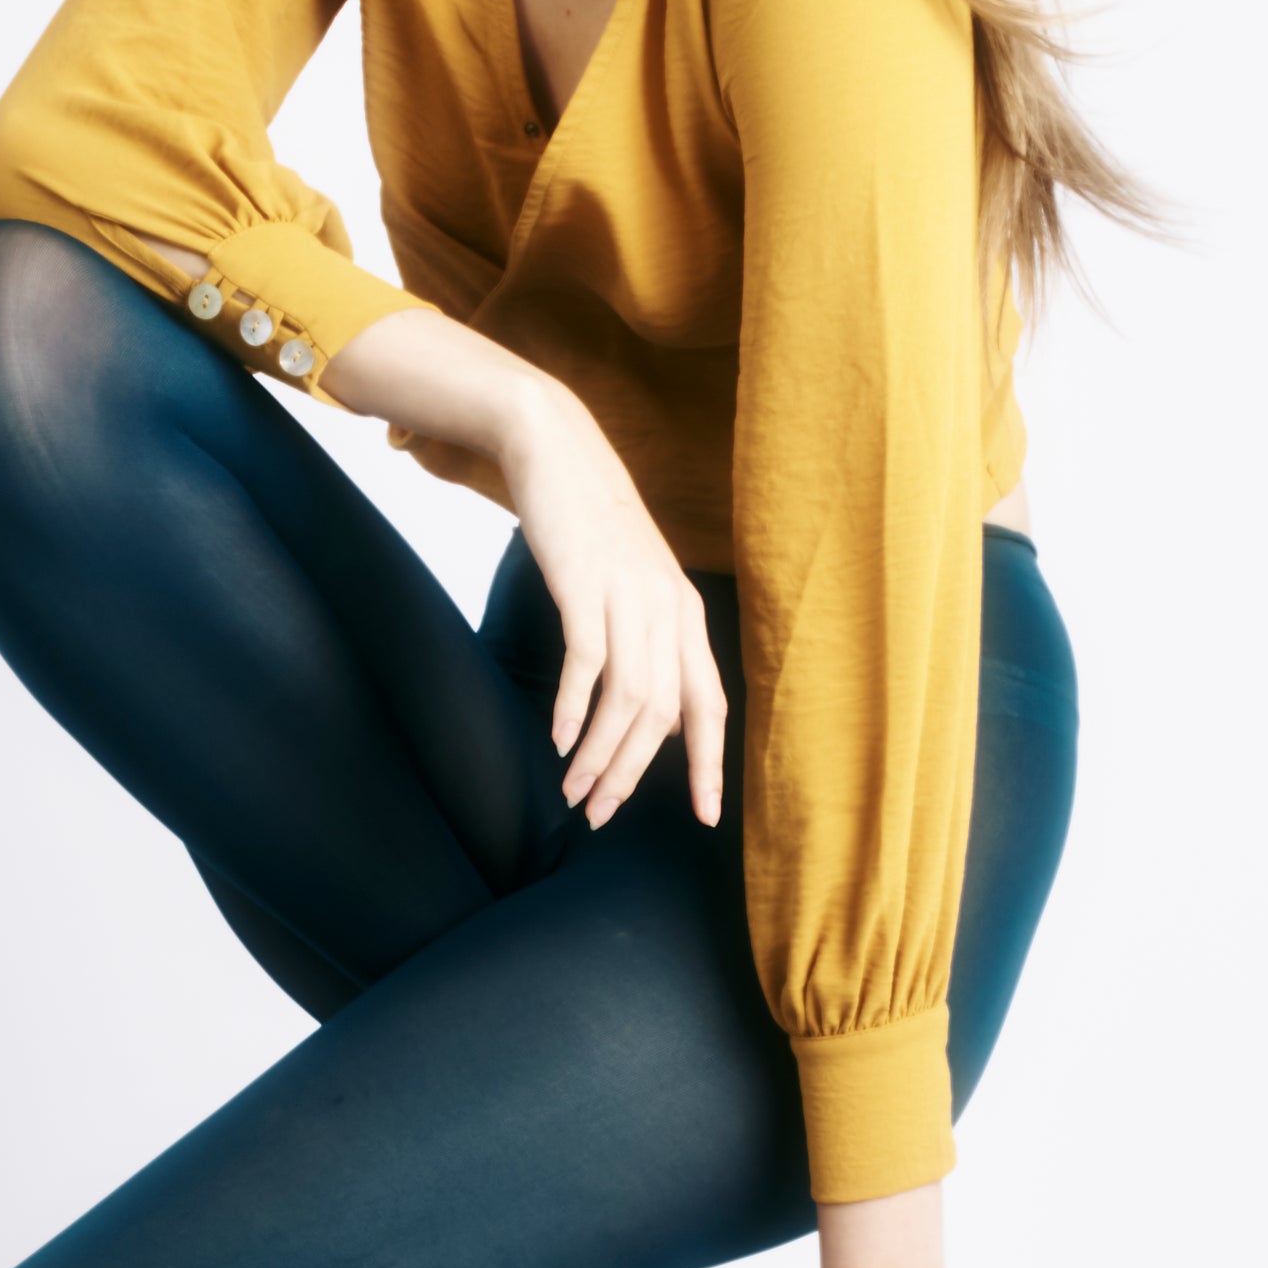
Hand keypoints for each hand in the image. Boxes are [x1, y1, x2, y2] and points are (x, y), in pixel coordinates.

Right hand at [495, 386, 727, 829]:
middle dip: (632, 776)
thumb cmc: (592, 526)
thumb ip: (650, 641)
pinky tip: (559, 740)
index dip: (709, 765)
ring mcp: (628, 595)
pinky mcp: (584, 583)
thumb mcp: (637, 584)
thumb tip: (654, 711)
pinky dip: (574, 709)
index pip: (709, 706)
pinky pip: (587, 662)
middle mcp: (668, 609)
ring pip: (628, 699)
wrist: (557, 449)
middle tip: (600, 817)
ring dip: (600, 756)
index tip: (706, 815)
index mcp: (686, 615)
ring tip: (574, 793)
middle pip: (662, 715)